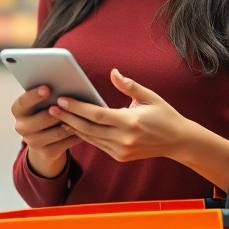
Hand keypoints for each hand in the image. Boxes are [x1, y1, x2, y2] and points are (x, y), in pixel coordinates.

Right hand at [11, 85, 80, 176]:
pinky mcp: (46, 153)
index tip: (47, 88)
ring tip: (83, 115)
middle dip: (58, 112)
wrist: (44, 140)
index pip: (22, 103)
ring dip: (71, 124)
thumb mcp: (41, 103)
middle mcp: (21, 127)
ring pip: (57, 132)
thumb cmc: (45, 112)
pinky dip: (76, 135)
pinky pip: (65, 143)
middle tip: (70, 104)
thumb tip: (63, 87)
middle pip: (41, 119)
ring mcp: (33, 142)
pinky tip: (85, 128)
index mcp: (18, 111)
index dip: (34, 96)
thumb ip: (47, 95)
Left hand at [49, 69, 190, 162]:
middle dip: (68, 118)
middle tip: (50, 109)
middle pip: (88, 128)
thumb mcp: (150, 97)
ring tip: (57, 117)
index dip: (78, 108)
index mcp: (130, 123)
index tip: (62, 100)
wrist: (179, 142)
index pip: (97, 115)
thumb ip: (129, 86)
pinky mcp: (120, 156)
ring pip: (90, 138)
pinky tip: (73, 126)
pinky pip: (97, 145)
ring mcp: (121, 151)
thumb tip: (113, 72)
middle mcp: (124, 139)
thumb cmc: (165, 115)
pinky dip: (84, 135)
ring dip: (73, 128)